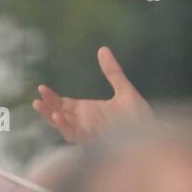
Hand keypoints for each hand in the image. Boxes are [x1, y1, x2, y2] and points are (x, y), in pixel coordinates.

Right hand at [33, 47, 151, 143]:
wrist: (153, 135)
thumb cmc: (140, 116)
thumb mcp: (124, 90)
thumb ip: (113, 71)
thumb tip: (103, 49)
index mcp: (89, 111)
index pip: (64, 104)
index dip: (52, 97)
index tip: (41, 88)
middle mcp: (86, 123)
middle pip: (60, 114)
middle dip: (48, 106)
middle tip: (38, 97)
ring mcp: (89, 132)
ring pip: (64, 126)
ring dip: (52, 118)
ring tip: (41, 106)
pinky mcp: (94, 141)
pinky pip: (75, 135)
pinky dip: (66, 127)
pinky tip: (60, 117)